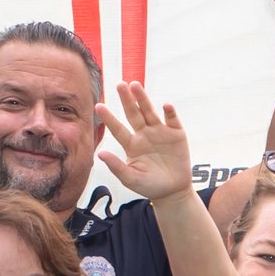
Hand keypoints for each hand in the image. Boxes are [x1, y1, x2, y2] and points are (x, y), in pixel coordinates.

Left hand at [95, 83, 190, 203]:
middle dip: (127, 99)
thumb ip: (116, 166)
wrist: (172, 191)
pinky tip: (165, 105)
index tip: (98, 106)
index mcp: (131, 144)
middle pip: (133, 114)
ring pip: (150, 112)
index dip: (109, 118)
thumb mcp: (130, 178)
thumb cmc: (149, 185)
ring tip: (135, 85)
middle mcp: (144, 134)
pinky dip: (169, 112)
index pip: (118, 129)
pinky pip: (172, 120)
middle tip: (119, 84)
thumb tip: (100, 153)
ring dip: (143, 99)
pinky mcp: (176, 134)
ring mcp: (160, 132)